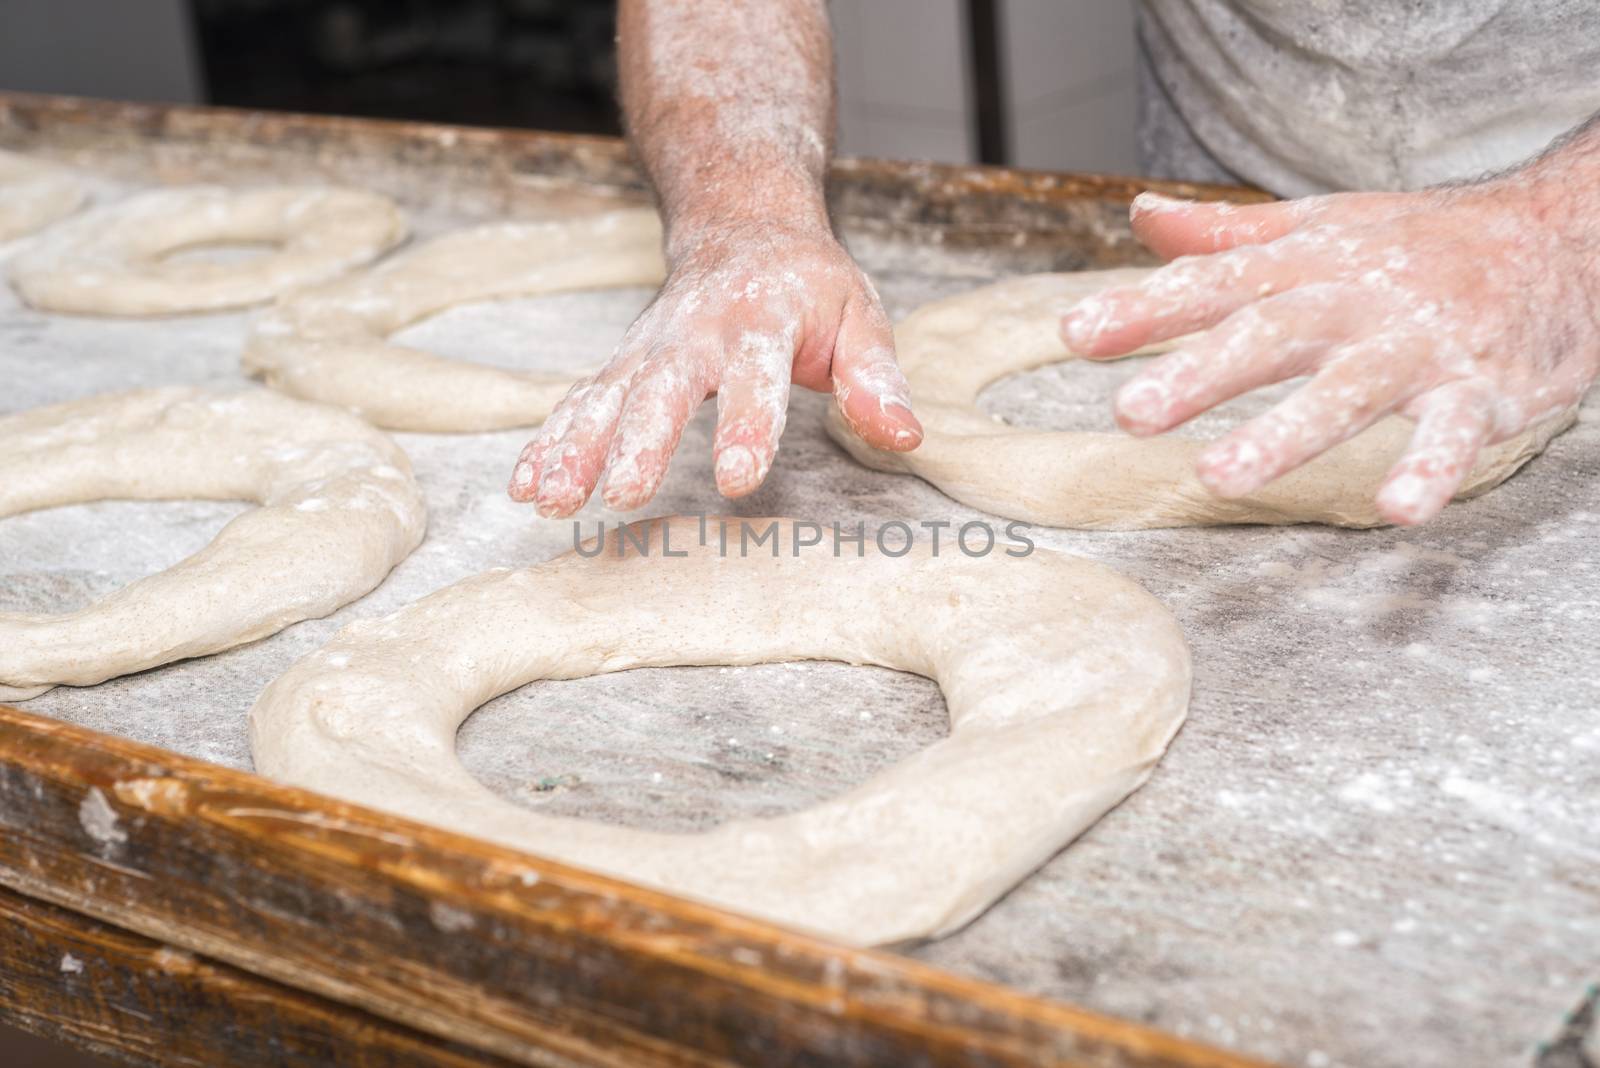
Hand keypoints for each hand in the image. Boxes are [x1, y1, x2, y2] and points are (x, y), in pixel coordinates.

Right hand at [508, 221, 921, 516]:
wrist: (742, 220)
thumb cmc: (809, 285)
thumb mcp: (860, 317)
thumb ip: (876, 379)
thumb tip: (904, 436)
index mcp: (762, 319)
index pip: (755, 379)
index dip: (746, 429)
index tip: (737, 480)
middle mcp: (696, 332)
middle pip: (663, 387)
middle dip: (639, 441)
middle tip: (621, 493)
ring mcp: (650, 346)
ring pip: (605, 395)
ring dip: (574, 448)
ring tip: (550, 501)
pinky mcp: (623, 362)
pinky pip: (579, 400)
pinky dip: (549, 441)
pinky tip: (525, 486)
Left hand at [1060, 182, 1599, 524]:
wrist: (1565, 235)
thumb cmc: (1423, 244)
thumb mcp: (1322, 227)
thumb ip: (1229, 234)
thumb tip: (1143, 217)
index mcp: (1309, 262)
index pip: (1215, 282)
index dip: (1144, 307)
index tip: (1073, 333)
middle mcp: (1357, 300)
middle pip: (1271, 334)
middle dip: (1199, 372)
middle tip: (1130, 413)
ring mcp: (1420, 344)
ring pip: (1348, 389)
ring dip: (1284, 433)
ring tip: (1218, 477)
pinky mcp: (1482, 388)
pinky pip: (1454, 433)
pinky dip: (1429, 469)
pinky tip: (1396, 509)